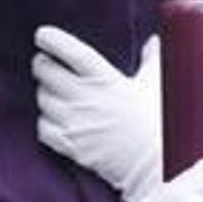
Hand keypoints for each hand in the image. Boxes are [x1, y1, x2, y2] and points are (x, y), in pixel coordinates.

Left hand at [34, 26, 161, 201]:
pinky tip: (57, 119)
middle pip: (46, 71)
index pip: (71, 52)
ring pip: (42, 98)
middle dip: (43, 64)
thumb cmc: (160, 123)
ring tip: (57, 93)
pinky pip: (43, 127)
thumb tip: (154, 43)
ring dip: (46, 93)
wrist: (157, 166)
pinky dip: (46, 121)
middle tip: (48, 65)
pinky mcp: (70, 145)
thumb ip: (153, 61)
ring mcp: (75, 122)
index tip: (43, 35)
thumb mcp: (158, 86)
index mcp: (107, 80)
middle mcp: (86, 98)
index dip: (53, 40)